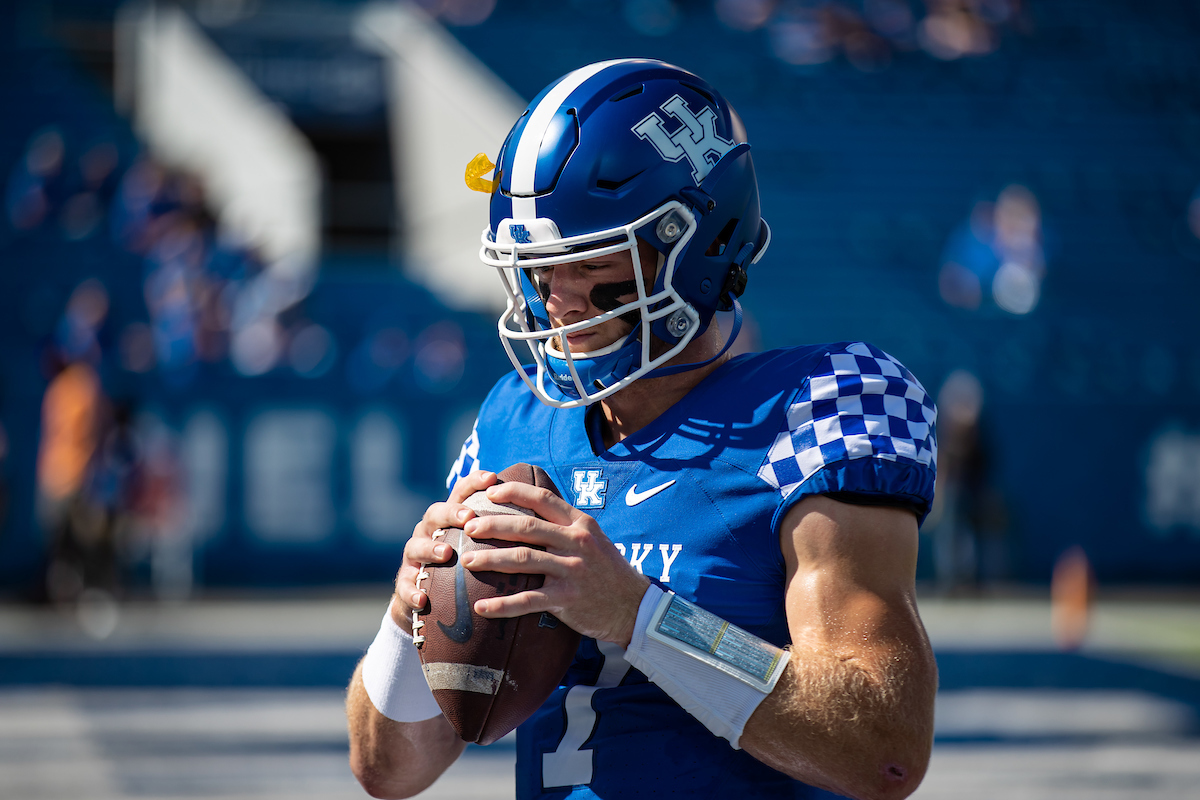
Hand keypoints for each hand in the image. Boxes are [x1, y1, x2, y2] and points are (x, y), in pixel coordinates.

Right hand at [390, 470, 498, 630]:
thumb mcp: (483, 548)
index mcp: (451, 520)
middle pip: (435, 513)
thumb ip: (505, 534)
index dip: (474, 482)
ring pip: (415, 545)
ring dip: (430, 547)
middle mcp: (430, 532)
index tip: (492, 478)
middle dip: (452, 512)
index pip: (461, 493)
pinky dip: (411, 592)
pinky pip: (404, 587)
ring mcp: (414, 557)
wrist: (432, 603)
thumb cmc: (466, 569)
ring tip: (446, 553)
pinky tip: (423, 600)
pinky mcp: (406, 584)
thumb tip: (546, 518)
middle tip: (469, 517)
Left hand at [460, 481, 650, 646]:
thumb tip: (531, 509)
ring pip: (523, 560)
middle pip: (526, 527)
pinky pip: (528, 601)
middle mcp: (576, 542)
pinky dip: (501, 605)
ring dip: (490, 559)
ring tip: (466, 561)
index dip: (514, 492)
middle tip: (468, 527)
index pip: (543, 499)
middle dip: (492, 525)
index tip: (489, 493)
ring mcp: (572, 570)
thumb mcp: (593, 538)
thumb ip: (565, 525)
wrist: (634, 606)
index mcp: (580, 524)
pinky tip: (481, 607)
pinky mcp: (568, 598)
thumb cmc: (607, 571)